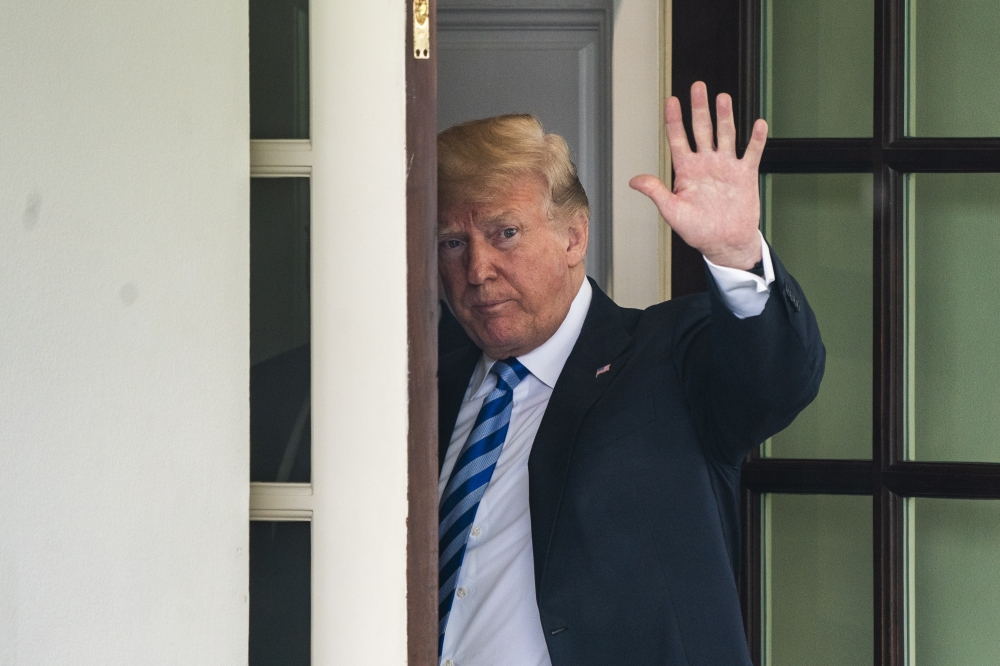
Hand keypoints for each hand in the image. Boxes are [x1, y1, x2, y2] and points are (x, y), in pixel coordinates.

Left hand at [629, 81, 766, 269]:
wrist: (725, 243)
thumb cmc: (698, 230)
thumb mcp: (672, 212)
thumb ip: (656, 192)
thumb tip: (634, 181)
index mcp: (686, 170)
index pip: (678, 138)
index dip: (674, 120)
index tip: (671, 101)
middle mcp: (706, 163)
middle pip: (702, 129)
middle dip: (700, 108)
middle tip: (698, 87)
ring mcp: (726, 167)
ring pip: (725, 135)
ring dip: (725, 116)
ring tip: (723, 98)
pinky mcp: (745, 175)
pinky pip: (751, 153)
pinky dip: (755, 139)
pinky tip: (758, 124)